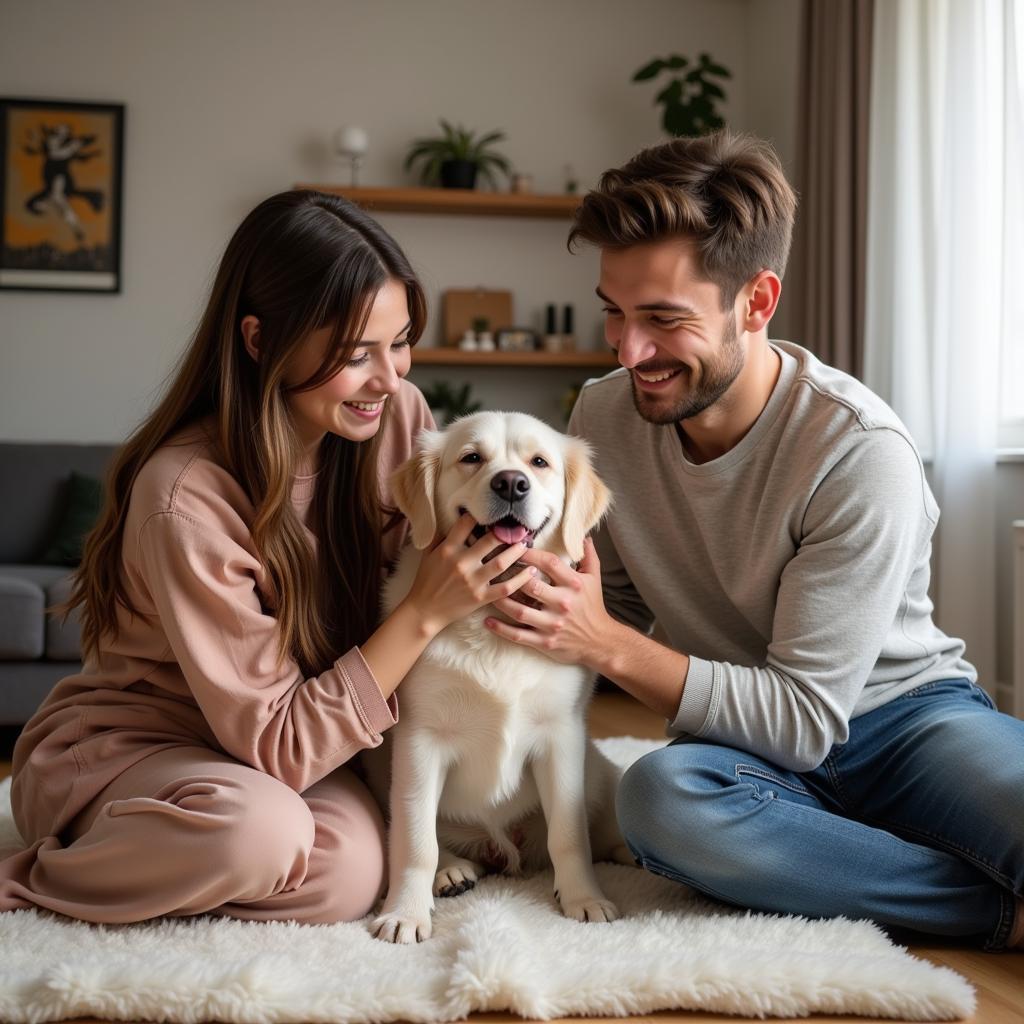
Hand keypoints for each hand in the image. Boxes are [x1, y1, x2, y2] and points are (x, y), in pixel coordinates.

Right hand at [402, 513, 535, 635]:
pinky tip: (531, 572)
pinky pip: (505, 587)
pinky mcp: (481, 597)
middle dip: (506, 533)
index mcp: (447, 549)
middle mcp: (461, 563)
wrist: (424, 611)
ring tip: (526, 545)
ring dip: (517, 552)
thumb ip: (439, 537)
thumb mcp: (427, 555)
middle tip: (518, 529)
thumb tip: (448, 519)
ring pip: (501, 563)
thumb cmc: (426, 581)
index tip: (491, 514)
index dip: (479, 516)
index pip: (466, 524)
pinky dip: (521, 580)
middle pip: (490, 541)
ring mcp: (472, 581)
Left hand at [484, 536, 613, 665]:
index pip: (549, 563)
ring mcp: (552, 624)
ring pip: (520, 611)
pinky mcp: (545, 641)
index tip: (516, 547)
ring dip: (501, 601)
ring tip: (487, 592)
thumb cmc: (593, 607)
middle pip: (531, 586)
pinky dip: (501, 629)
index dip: (530, 553)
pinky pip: (518, 635)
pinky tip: (488, 621)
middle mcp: (563, 603)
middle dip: (511, 576)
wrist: (600, 641)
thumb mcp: (594, 579)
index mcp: (574, 584)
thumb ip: (588, 556)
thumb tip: (583, 536)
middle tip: (495, 568)